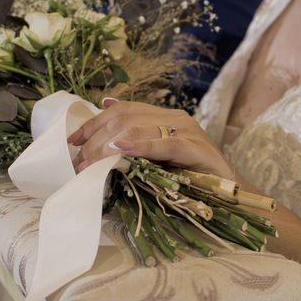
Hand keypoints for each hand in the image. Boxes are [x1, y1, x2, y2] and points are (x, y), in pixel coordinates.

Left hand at [68, 99, 232, 177]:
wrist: (228, 190)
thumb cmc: (191, 177)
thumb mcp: (157, 160)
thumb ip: (136, 145)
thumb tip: (105, 136)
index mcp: (164, 117)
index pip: (122, 110)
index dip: (94, 123)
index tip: (72, 142)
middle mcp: (175, 118)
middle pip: (125, 118)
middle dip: (96, 139)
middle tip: (79, 162)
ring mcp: (187, 131)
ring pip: (138, 127)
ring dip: (108, 146)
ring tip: (91, 163)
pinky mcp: (196, 148)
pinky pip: (164, 144)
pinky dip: (140, 145)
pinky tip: (121, 150)